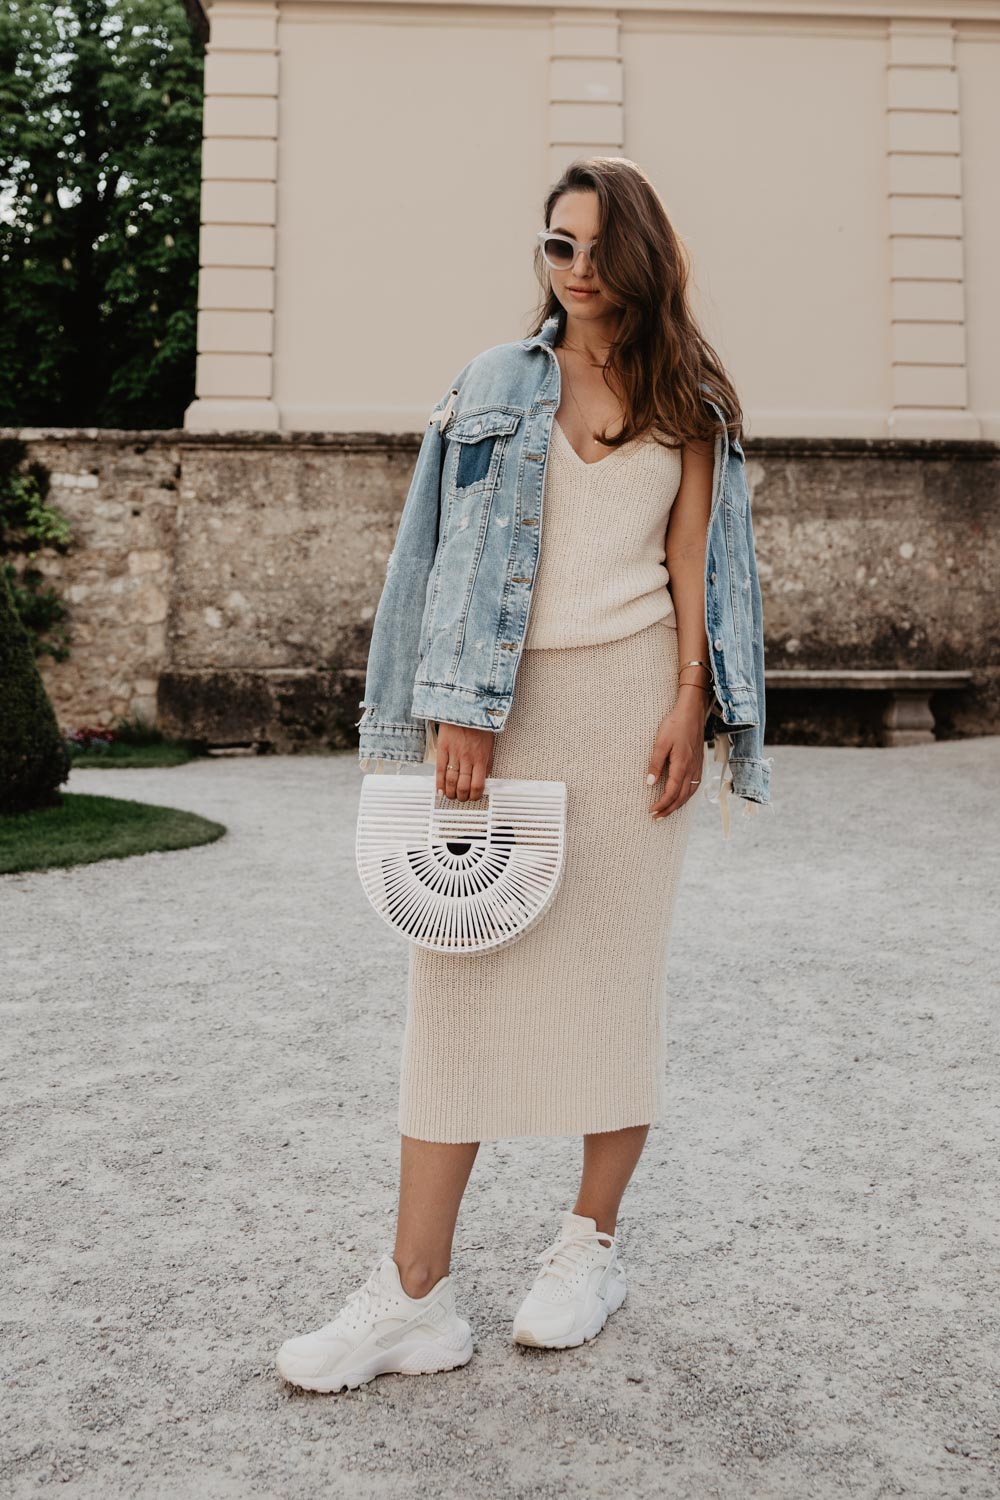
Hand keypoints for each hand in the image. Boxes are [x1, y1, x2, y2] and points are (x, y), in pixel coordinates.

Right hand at [435, 722, 495, 801]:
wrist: (467, 707)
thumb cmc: (479, 725)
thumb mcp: (490, 745)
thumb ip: (487, 762)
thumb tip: (485, 777)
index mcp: (481, 758)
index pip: (478, 785)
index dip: (475, 796)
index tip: (473, 798)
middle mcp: (468, 758)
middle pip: (463, 786)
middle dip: (462, 797)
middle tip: (461, 798)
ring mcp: (454, 754)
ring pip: (451, 781)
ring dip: (450, 793)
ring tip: (450, 796)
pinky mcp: (443, 749)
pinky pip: (440, 770)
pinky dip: (439, 783)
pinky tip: (439, 790)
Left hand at [647, 694, 705, 819]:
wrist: (692, 712)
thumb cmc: (675, 725)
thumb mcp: (660, 743)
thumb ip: (655, 764)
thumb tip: (649, 783)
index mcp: (682, 765)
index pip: (672, 792)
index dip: (662, 804)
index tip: (651, 811)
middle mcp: (692, 769)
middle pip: (681, 797)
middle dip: (669, 809)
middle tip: (657, 817)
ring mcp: (697, 767)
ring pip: (689, 793)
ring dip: (678, 804)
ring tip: (667, 811)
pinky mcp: (699, 763)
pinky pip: (694, 785)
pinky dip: (687, 796)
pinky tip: (681, 797)